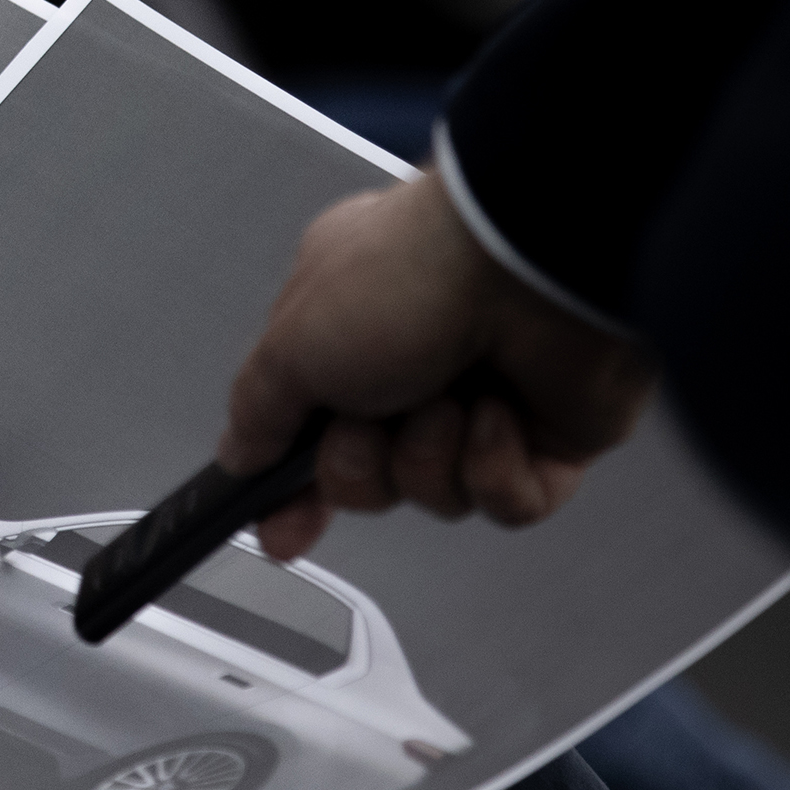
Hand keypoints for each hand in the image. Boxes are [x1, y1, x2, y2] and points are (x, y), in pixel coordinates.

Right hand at [221, 169, 652, 558]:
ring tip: (449, 397)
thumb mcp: (292, 343)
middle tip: (373, 415)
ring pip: (438, 495)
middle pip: (369, 478)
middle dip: (364, 463)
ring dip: (431, 456)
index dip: (294, 488)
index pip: (311, 432)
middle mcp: (417, 364)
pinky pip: (509, 503)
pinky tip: (499, 413)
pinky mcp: (551, 436)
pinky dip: (495, 468)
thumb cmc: (414, 271)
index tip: (278, 527)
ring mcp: (487, 401)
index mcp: (348, 329)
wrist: (532, 263)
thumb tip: (238, 454)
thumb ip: (256, 410)